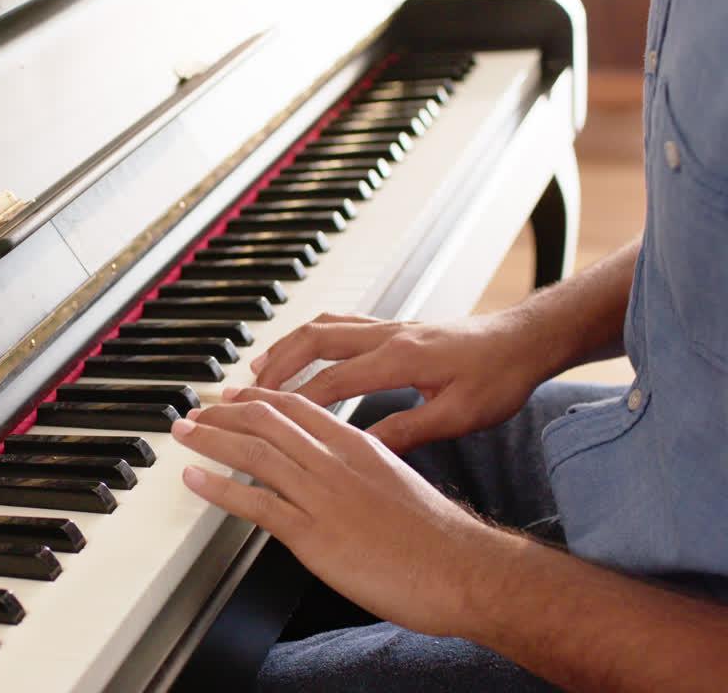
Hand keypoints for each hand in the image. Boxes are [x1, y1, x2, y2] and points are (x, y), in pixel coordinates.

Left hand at [172, 386, 500, 637]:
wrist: (462, 568)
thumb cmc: (436, 535)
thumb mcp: (395, 480)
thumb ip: (360, 468)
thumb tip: (334, 474)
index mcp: (357, 444)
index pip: (297, 407)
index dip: (257, 399)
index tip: (231, 396)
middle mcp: (336, 462)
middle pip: (267, 421)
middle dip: (223, 413)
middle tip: (195, 413)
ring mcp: (323, 496)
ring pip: (254, 453)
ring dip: (210, 439)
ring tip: (183, 434)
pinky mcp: (314, 534)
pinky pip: (256, 503)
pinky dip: (219, 487)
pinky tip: (195, 479)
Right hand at [250, 312, 547, 452]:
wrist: (525, 341)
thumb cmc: (499, 377)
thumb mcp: (458, 415)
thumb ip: (408, 430)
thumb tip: (365, 447)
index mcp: (401, 359)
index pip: (333, 380)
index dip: (295, 401)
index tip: (266, 419)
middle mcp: (388, 337)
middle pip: (314, 342)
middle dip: (275, 366)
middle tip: (245, 390)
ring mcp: (389, 328)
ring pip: (322, 327)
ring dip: (287, 347)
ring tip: (260, 370)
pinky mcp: (394, 327)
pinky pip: (339, 323)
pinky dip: (310, 336)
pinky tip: (301, 350)